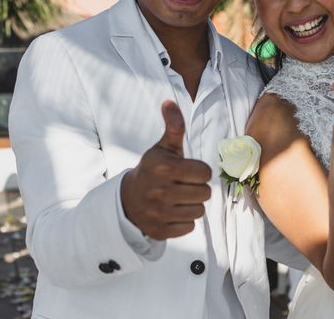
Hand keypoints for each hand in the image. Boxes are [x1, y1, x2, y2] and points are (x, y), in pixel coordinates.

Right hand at [120, 101, 211, 239]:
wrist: (128, 199)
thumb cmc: (153, 169)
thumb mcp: (163, 147)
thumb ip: (173, 126)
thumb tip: (169, 102)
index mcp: (164, 168)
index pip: (205, 173)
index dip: (199, 171)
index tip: (186, 171)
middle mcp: (161, 191)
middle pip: (205, 193)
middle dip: (197, 188)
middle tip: (182, 185)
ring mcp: (159, 213)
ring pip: (199, 211)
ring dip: (192, 205)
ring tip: (178, 198)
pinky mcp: (160, 231)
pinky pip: (190, 227)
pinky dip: (184, 221)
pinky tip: (172, 212)